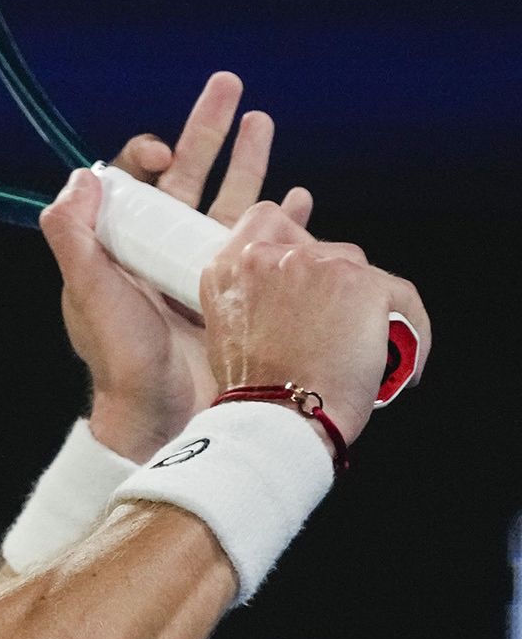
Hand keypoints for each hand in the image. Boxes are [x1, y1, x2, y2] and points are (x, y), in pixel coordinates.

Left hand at [38, 71, 312, 461]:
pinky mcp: (239, 290)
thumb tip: (80, 177)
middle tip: (230, 86)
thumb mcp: (89, 293)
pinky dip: (286, 220)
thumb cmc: (123, 360)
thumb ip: (74, 236)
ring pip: (231, 201)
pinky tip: (300, 198)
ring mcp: (203, 268)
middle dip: (210, 130)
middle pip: (191, 176)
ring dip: (250, 162)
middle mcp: (163, 251)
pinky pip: (267, 245)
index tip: (169, 155)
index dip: (152, 155)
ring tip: (265, 121)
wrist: (165, 415)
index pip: (137, 182)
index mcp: (126, 246)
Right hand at [201, 204, 430, 449]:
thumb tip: (293, 288)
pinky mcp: (363, 284)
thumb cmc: (255, 391)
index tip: (306, 257)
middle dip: (334, 285)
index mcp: (229, 268)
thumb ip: (253, 295)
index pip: (266, 220)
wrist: (279, 418)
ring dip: (368, 307)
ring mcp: (318, 265)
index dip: (291, 237)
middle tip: (333, 331)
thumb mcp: (229, 332)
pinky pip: (402, 297)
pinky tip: (399, 365)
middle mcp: (270, 256)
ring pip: (362, 272)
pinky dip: (410, 330)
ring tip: (362, 351)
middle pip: (323, 248)